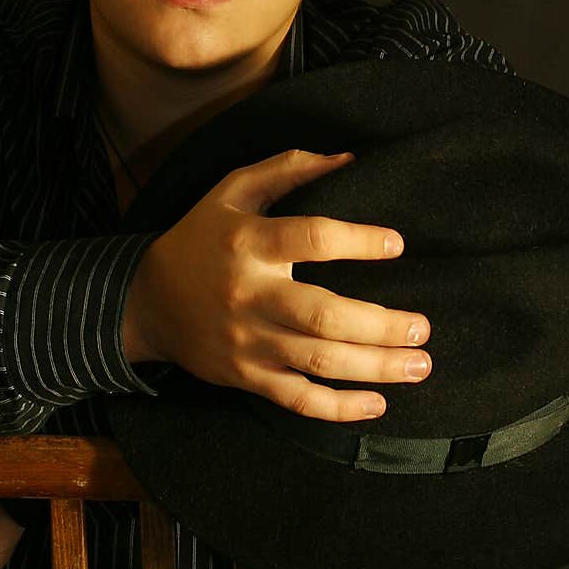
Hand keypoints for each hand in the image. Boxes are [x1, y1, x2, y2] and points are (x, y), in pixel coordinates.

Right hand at [123, 148, 431, 421]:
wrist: (144, 301)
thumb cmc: (200, 237)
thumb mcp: (233, 191)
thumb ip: (288, 169)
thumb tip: (349, 159)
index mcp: (248, 242)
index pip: (310, 238)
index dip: (357, 240)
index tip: (396, 245)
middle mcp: (249, 295)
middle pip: (323, 316)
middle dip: (381, 326)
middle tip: (424, 327)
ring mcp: (248, 342)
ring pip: (319, 361)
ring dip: (376, 367)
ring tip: (420, 364)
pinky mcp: (246, 376)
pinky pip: (297, 399)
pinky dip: (339, 408)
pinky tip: (378, 403)